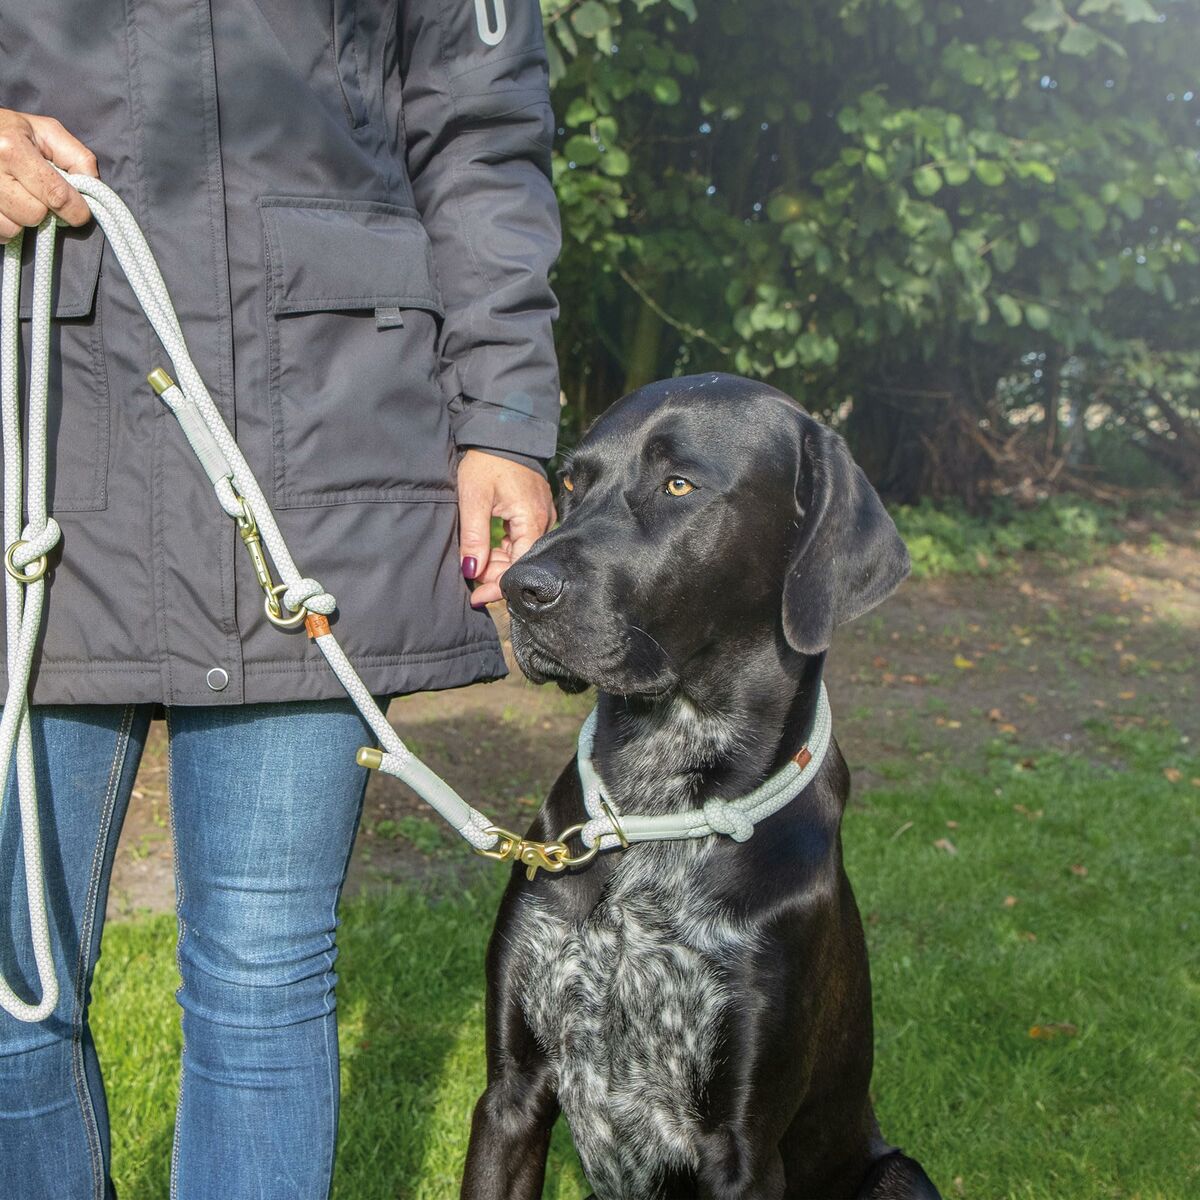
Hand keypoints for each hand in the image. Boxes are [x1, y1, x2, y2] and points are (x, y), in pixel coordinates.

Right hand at [0, 109, 97, 241]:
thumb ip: (77, 157)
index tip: (80, 211)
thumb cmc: (13, 132)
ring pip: (14, 228)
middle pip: (34, 215)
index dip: (76, 210)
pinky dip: (7, 227)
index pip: (56, 195)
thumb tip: (93, 187)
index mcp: (12, 148)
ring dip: (24, 221)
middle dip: (45, 211)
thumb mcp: (47, 132)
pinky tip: (8, 208)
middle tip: (40, 197)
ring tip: (20, 199)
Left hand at [458, 450, 555, 607]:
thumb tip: (471, 571)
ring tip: (476, 565)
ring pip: (522, 552)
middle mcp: (543, 520)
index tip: (477, 597)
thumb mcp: (473, 498)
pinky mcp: (535, 511)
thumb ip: (473, 537)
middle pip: (522, 561)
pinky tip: (489, 550)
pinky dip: (506, 548)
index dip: (499, 585)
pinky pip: (523, 539)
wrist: (502, 432)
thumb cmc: (488, 462)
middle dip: (496, 575)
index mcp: (532, 519)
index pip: (520, 565)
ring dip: (499, 562)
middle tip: (471, 583)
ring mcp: (542, 515)